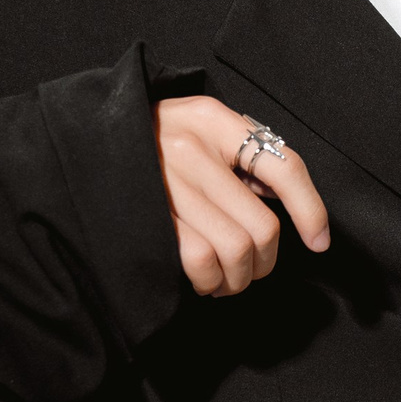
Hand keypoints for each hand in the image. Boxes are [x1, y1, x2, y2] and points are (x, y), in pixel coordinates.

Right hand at [154, 99, 329, 296]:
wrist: (81, 147)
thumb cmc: (152, 144)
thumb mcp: (199, 129)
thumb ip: (240, 156)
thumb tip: (290, 208)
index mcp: (212, 119)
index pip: (283, 165)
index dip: (311, 210)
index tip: (320, 242)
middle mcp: (191, 148)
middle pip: (263, 226)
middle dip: (265, 262)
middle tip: (253, 266)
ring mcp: (166, 185)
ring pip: (237, 249)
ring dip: (239, 278)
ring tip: (227, 276)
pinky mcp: (146, 218)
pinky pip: (200, 262)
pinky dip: (210, 281)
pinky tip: (203, 278)